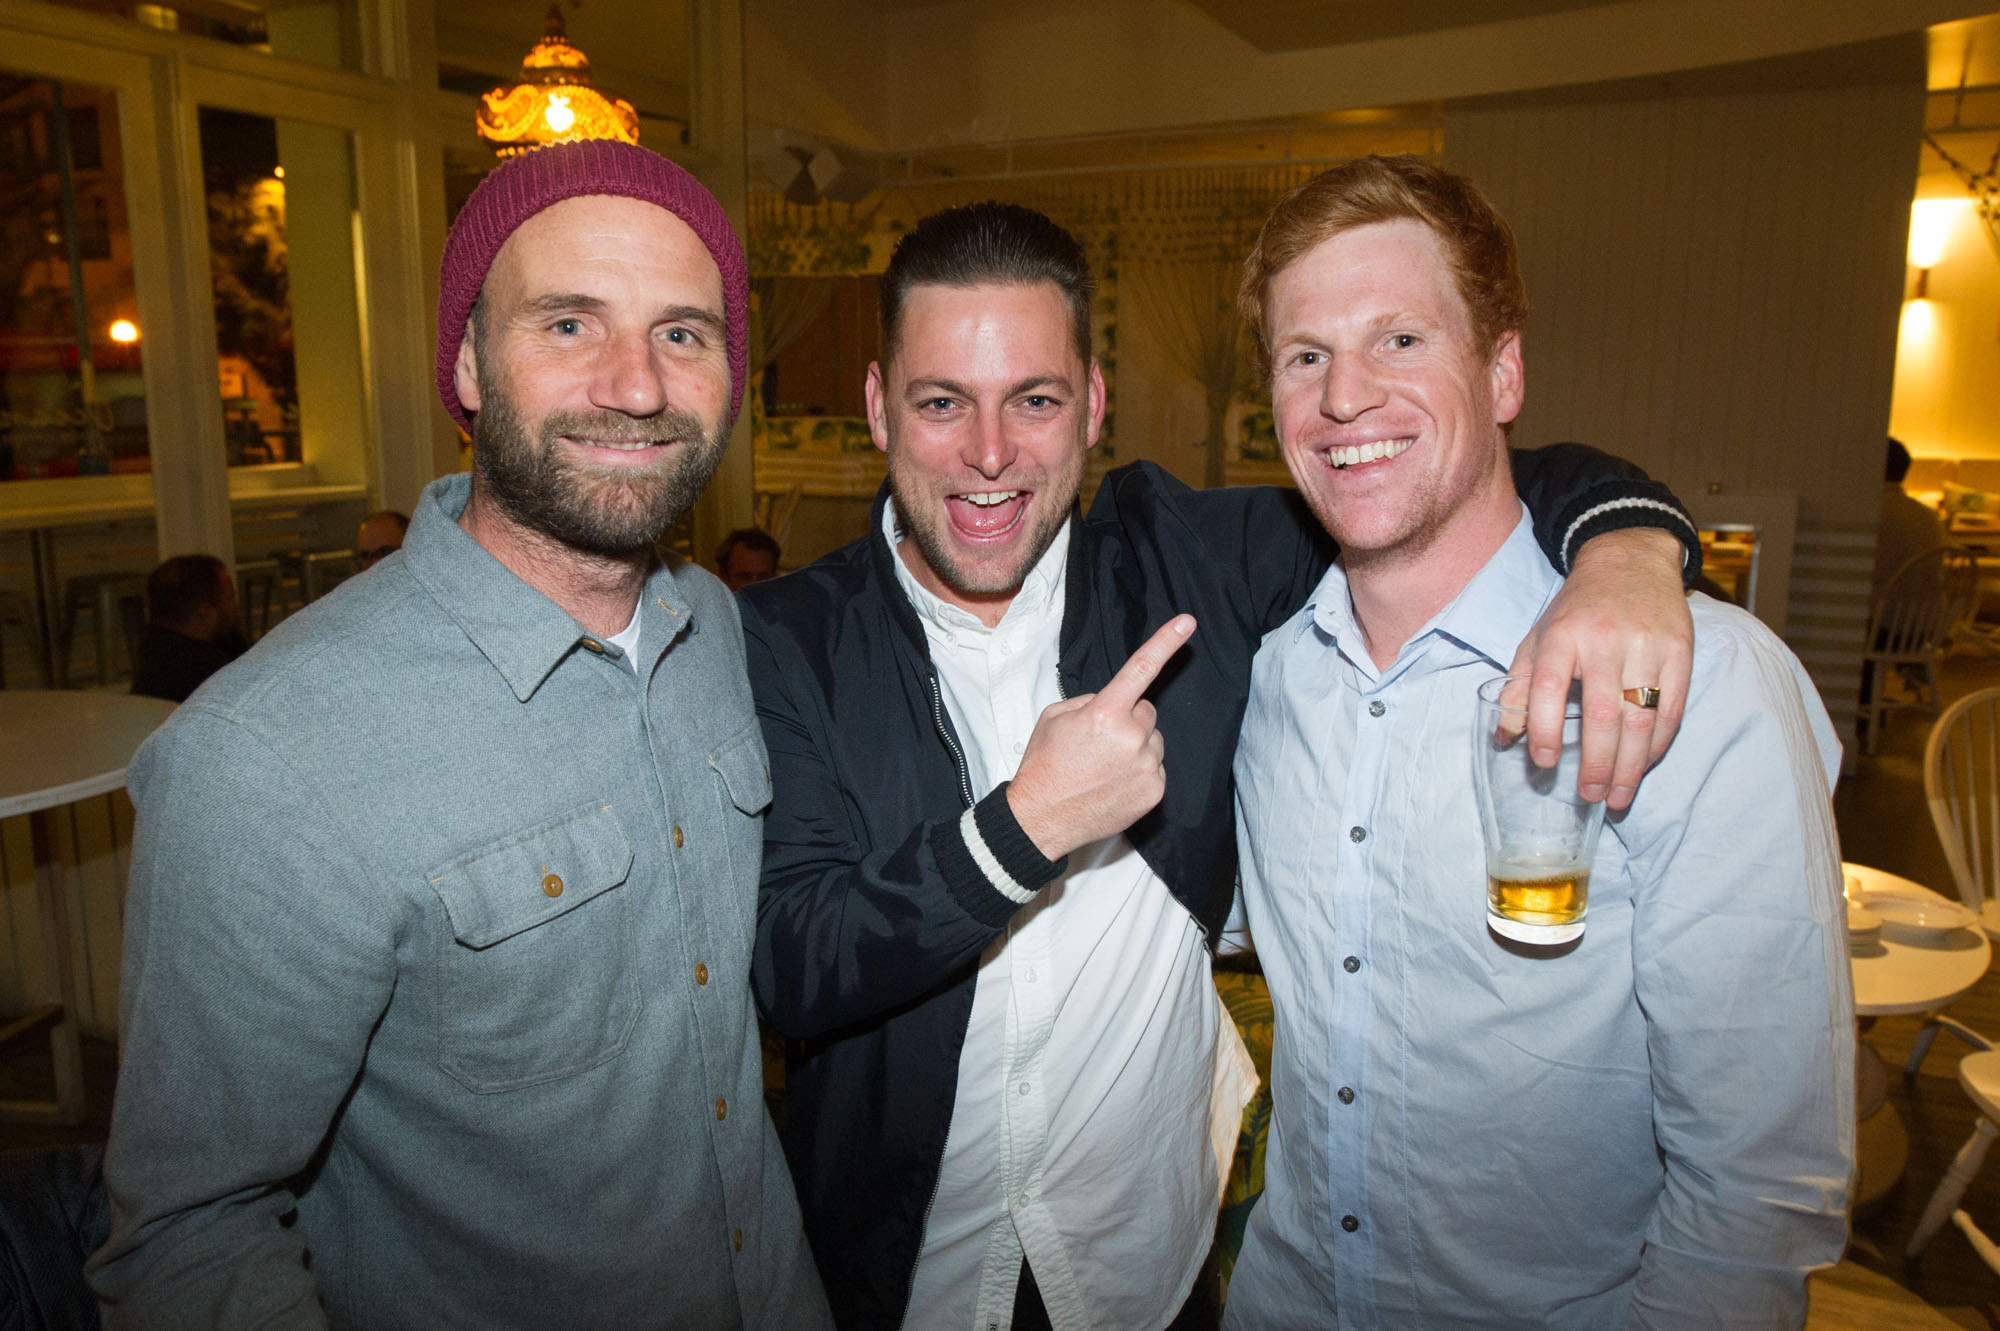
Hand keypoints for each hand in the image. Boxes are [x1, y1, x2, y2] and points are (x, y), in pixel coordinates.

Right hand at [1007, 615, 1195, 859]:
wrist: (1042, 817)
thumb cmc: (1045, 765)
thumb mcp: (1055, 718)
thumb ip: (1090, 701)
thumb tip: (1113, 702)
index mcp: (1105, 713)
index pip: (1141, 669)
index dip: (1166, 642)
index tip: (1187, 622)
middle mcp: (1131, 738)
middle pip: (1146, 711)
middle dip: (1128, 719)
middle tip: (1099, 741)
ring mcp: (1146, 766)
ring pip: (1152, 740)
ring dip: (1135, 746)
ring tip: (1103, 766)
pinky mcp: (1155, 791)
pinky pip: (1155, 767)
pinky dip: (1139, 771)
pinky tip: (1113, 782)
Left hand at [1504, 528, 1691, 809]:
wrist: (1631, 557)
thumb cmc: (1578, 607)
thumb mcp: (1539, 636)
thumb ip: (1519, 685)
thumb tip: (1504, 737)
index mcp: (1562, 635)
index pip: (1548, 686)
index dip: (1544, 728)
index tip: (1544, 762)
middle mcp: (1605, 640)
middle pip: (1602, 712)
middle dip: (1596, 763)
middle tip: (1589, 796)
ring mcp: (1648, 646)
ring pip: (1641, 717)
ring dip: (1629, 765)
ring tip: (1616, 797)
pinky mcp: (1680, 651)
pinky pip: (1672, 708)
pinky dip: (1657, 744)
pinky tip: (1643, 766)